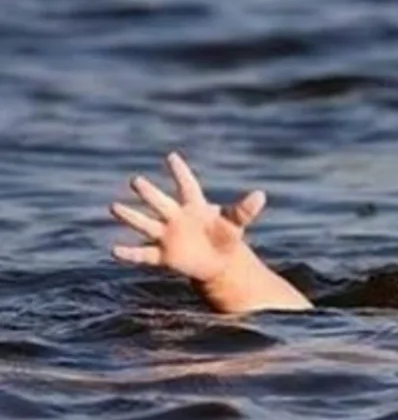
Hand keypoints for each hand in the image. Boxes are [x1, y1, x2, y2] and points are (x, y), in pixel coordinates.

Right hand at [110, 152, 266, 283]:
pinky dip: (129, 253)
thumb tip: (261, 195)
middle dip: (149, 193)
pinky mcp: (163, 256)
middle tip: (136, 180)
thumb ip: (245, 210)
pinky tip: (114, 250)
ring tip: (114, 206)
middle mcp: (176, 217)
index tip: (172, 157)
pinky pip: (143, 254)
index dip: (181, 172)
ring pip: (146, 224)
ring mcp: (167, 236)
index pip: (187, 186)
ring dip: (131, 216)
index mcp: (194, 206)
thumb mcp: (237, 223)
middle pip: (160, 203)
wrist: (219, 262)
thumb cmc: (226, 236)